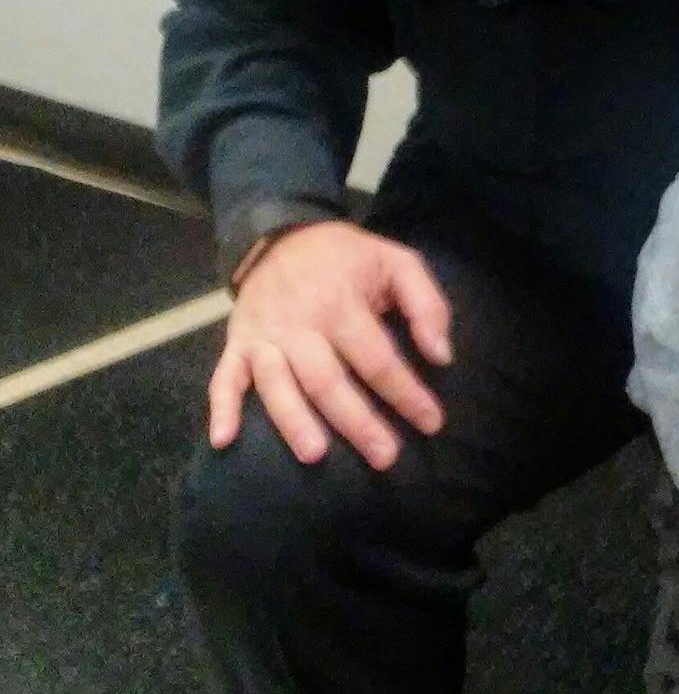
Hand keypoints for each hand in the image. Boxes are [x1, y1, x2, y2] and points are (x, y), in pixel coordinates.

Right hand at [210, 221, 451, 468]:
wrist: (283, 235)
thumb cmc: (348, 258)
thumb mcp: (398, 262)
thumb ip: (427, 305)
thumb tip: (441, 356)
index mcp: (341, 302)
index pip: (376, 358)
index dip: (406, 393)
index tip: (432, 422)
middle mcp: (299, 323)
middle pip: (328, 380)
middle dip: (357, 422)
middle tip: (386, 458)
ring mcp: (263, 336)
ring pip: (278, 385)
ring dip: (294, 422)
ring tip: (316, 456)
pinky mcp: (237, 343)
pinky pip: (223, 377)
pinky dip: (221, 408)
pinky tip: (223, 440)